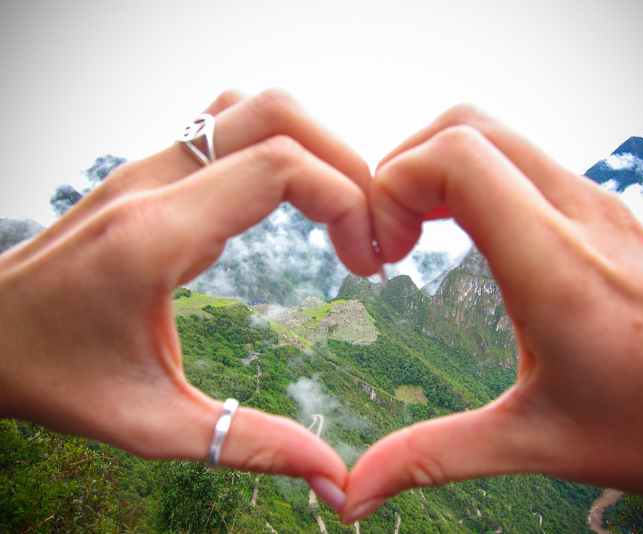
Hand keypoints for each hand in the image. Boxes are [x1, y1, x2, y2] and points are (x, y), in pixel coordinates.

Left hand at [0, 89, 380, 507]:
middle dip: (343, 163)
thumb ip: (248, 445)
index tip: (367, 261)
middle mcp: (152, 182)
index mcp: (155, 236)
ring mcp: (148, 167)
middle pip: (275, 115)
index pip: (276, 166)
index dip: (344, 200)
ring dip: (310, 145)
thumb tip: (332, 476)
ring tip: (339, 208)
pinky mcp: (150, 171)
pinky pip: (228, 126)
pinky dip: (277, 146)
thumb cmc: (51, 375)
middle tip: (369, 229)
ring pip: (251, 107)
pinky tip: (290, 199)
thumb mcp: (150, 423)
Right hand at [341, 104, 642, 522]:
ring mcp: (595, 205)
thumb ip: (434, 456)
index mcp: (554, 267)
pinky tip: (463, 233)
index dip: (395, 184)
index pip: (458, 156)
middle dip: (405, 168)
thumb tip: (357, 491)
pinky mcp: (603, 211)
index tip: (382, 249)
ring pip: (496, 135)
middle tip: (389, 237)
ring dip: (438, 169)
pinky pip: (522, 160)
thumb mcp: (537, 442)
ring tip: (415, 235)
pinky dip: (473, 177)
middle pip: (467, 126)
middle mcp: (577, 215)